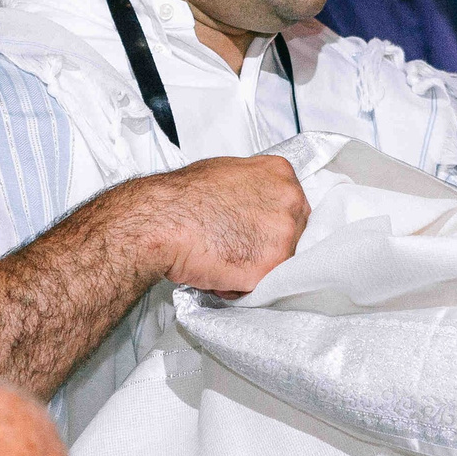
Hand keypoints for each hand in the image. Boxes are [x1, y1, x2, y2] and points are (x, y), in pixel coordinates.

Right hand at [119, 153, 310, 295]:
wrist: (162, 221)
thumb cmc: (183, 196)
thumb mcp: (226, 170)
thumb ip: (252, 186)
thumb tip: (253, 200)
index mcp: (281, 174)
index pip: (292, 204)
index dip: (270, 220)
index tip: (253, 227)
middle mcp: (291, 202)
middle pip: (294, 232)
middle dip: (267, 243)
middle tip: (235, 244)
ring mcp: (283, 236)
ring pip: (280, 261)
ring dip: (254, 265)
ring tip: (221, 258)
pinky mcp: (270, 268)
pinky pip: (262, 284)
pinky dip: (241, 285)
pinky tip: (218, 273)